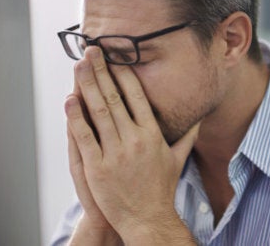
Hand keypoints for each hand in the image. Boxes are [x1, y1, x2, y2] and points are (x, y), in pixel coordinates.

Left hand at [65, 47, 198, 243]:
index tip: (116, 58)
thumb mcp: (178, 159)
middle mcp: (135, 140)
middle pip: (115, 98)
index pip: (137, 96)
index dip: (124, 74)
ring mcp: (115, 153)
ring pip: (98, 111)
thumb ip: (188, 136)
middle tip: (93, 51)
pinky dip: (76, 116)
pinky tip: (70, 99)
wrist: (148, 218)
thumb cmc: (162, 189)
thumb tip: (199, 119)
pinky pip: (84, 136)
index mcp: (153, 134)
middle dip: (102, 71)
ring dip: (87, 86)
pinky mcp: (98, 167)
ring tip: (79, 66)